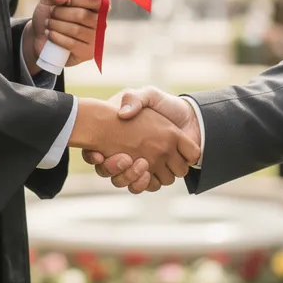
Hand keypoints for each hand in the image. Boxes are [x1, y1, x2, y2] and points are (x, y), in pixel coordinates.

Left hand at [23, 0, 102, 73]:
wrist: (40, 37)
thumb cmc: (50, 15)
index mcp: (97, 7)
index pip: (98, 0)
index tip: (64, 0)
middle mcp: (100, 23)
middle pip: (83, 15)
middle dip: (62, 13)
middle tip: (52, 13)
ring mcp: (95, 39)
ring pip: (76, 30)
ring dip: (57, 25)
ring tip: (48, 23)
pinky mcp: (88, 53)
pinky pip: (72, 44)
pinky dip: (57, 37)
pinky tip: (50, 34)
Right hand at [83, 87, 200, 192]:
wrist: (189, 117)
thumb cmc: (165, 105)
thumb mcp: (148, 96)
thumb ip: (135, 99)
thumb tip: (123, 114)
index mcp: (117, 137)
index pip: (93, 153)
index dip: (92, 156)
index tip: (98, 154)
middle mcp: (124, 155)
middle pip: (107, 172)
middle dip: (114, 168)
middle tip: (125, 158)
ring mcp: (140, 166)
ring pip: (125, 182)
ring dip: (130, 176)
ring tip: (141, 163)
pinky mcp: (156, 174)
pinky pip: (143, 187)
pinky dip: (143, 183)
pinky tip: (147, 173)